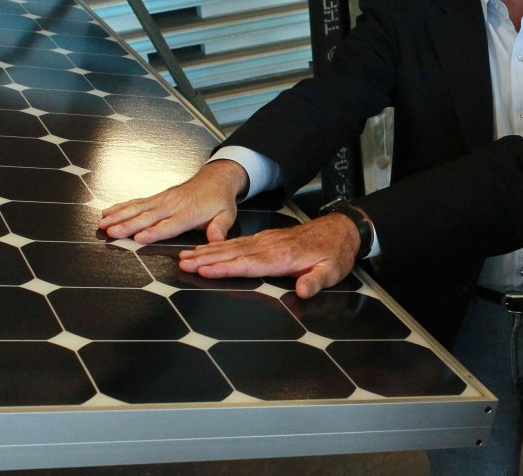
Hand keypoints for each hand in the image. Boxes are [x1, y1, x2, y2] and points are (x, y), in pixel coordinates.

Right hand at [98, 160, 247, 243]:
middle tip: (111, 232)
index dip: (154, 232)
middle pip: (148, 217)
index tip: (138, 238)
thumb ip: (219, 229)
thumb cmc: (219, 200)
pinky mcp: (156, 197)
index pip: (169, 225)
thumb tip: (216, 241)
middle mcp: (172, 205)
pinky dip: (120, 206)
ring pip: (138, 208)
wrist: (215, 179)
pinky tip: (106, 211)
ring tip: (102, 223)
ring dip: (119, 215)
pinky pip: (136, 202)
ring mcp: (162, 200)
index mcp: (189, 213)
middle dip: (128, 225)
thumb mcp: (226, 215)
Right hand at [178, 212, 360, 298]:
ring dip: (207, 252)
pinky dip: (220, 246)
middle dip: (206, 259)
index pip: (248, 264)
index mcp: (283, 256)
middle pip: (233, 254)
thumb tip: (302, 291)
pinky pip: (238, 242)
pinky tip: (207, 249)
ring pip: (232, 247)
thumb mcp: (332, 271)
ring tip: (185, 257)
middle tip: (182, 263)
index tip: (204, 270)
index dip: (225, 268)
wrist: (340, 230)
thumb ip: (315, 280)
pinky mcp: (266, 239)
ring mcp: (266, 241)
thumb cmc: (335, 252)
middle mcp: (270, 246)